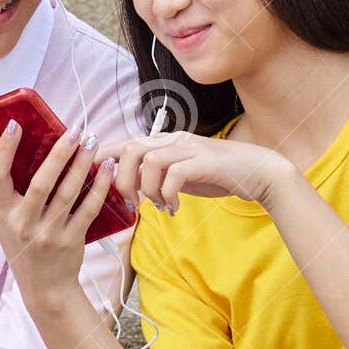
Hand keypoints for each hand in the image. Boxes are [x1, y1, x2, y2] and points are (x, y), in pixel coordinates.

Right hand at [0, 119, 121, 312]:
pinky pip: (88, 208)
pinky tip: (106, 167)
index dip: (4, 150)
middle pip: (41, 183)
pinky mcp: (72, 241)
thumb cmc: (20, 248)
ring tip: (92, 141)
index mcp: (3, 215)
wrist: (45, 289)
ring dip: (81, 163)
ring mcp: (49, 234)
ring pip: (68, 193)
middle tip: (74, 129)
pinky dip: (99, 186)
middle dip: (59, 152)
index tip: (14, 124)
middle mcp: (23, 225)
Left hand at [96, 131, 290, 214]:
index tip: (92, 173)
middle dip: (122, 178)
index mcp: (165, 142)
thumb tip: (127, 184)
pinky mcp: (204, 162)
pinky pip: (173, 175)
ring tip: (156, 204)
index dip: (105, 155)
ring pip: (148, 160)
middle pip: (131, 149)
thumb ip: (154, 176)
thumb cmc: (216, 175)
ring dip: (145, 188)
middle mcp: (174, 140)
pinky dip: (167, 195)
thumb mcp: (179, 174)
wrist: (256, 172)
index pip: (126, 143)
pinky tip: (173, 208)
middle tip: (130, 201)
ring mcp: (189, 149)